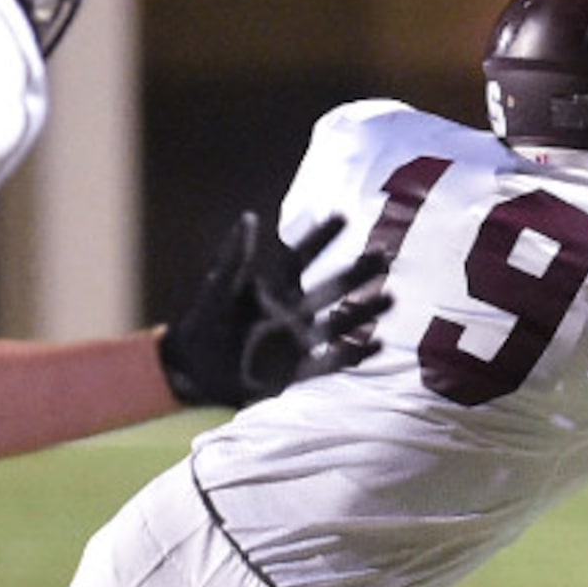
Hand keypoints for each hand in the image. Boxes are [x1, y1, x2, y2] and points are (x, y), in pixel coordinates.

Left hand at [157, 212, 391, 408]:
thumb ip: (234, 258)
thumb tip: (250, 218)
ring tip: (392, 298)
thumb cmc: (204, 325)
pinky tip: (377, 345)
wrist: (196, 371)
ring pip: (339, 323)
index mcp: (273, 290)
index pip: (301, 259)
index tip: (343, 215)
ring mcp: (300, 342)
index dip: (320, 238)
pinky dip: (354, 354)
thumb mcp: (218, 290)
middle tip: (384, 253)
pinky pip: (333, 362)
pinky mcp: (300, 371)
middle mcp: (294, 313)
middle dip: (357, 272)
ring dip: (364, 311)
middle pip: (331, 289)